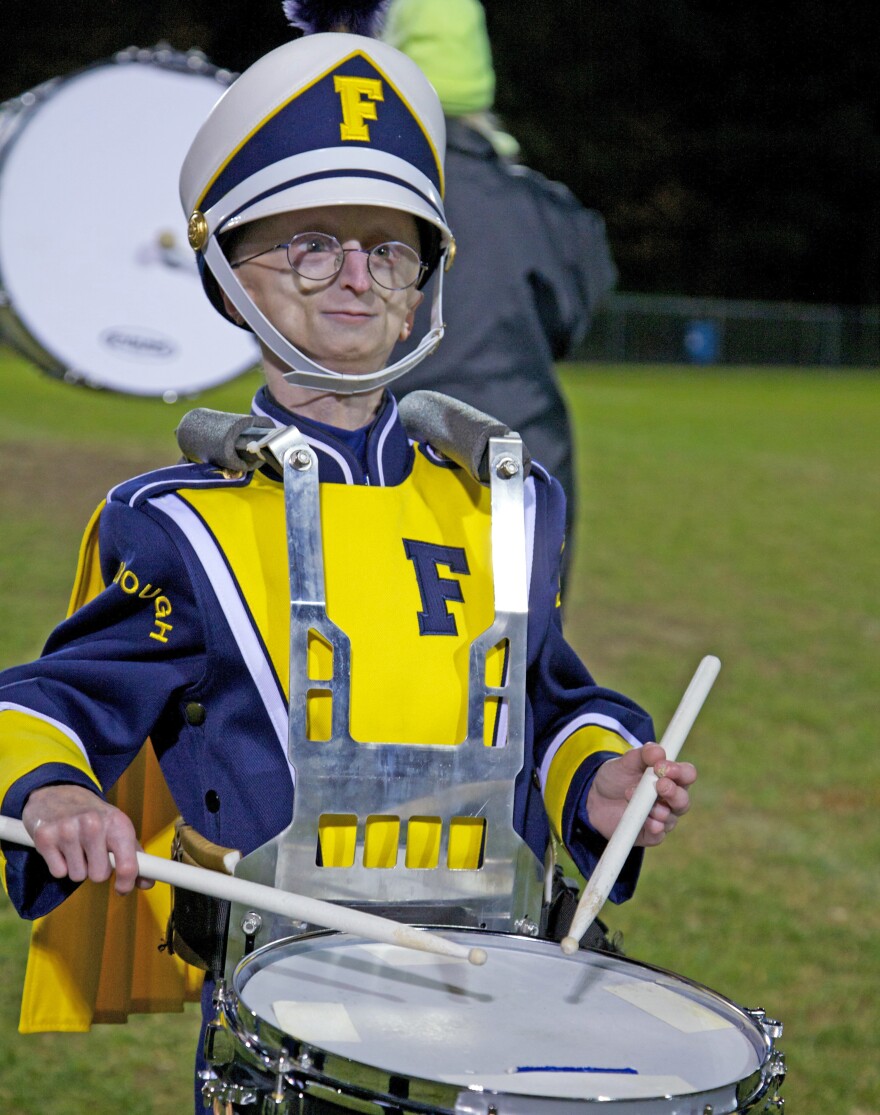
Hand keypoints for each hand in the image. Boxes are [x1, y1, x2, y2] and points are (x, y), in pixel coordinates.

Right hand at [21, 784, 151, 894]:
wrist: (58, 792)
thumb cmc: (94, 816)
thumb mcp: (118, 828)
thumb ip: (134, 855)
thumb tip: (147, 882)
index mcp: (118, 823)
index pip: (127, 865)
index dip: (126, 883)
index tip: (122, 888)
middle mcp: (94, 824)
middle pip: (99, 875)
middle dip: (96, 870)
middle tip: (92, 853)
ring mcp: (68, 829)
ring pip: (77, 876)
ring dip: (77, 867)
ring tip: (76, 847)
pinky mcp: (45, 836)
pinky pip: (58, 872)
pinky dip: (60, 865)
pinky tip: (61, 847)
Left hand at [586, 743, 696, 846]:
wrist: (595, 799)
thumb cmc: (616, 777)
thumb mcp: (625, 762)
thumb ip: (642, 754)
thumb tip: (658, 751)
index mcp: (670, 777)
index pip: (687, 775)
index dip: (680, 772)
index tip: (663, 767)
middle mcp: (670, 799)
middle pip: (684, 800)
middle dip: (673, 792)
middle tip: (660, 785)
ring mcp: (662, 818)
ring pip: (671, 818)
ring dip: (656, 809)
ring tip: (632, 797)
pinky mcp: (651, 835)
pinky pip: (658, 835)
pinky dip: (653, 827)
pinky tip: (646, 822)